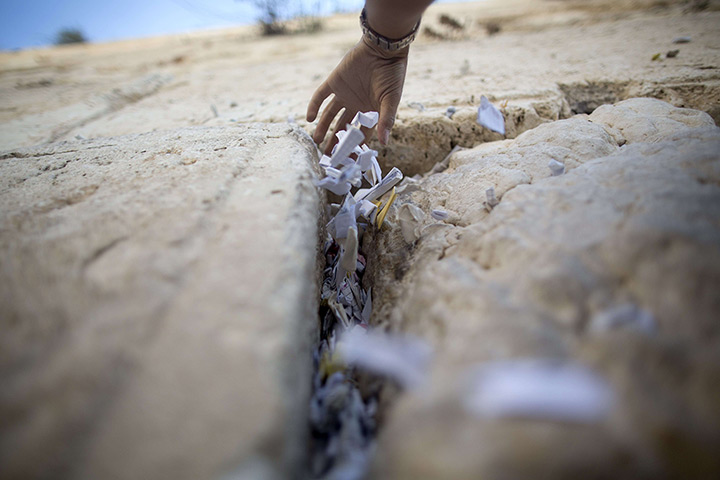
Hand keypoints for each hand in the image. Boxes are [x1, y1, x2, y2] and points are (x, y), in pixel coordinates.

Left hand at [306, 37, 408, 154]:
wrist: (383, 49)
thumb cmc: (392, 75)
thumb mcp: (391, 100)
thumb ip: (386, 120)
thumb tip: (384, 142)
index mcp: (370, 112)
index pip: (360, 134)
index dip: (354, 148)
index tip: (348, 161)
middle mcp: (355, 105)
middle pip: (342, 127)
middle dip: (335, 142)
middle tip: (327, 156)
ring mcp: (344, 94)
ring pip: (330, 114)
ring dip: (323, 128)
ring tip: (316, 141)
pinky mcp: (334, 82)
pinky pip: (320, 96)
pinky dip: (314, 106)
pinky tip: (310, 119)